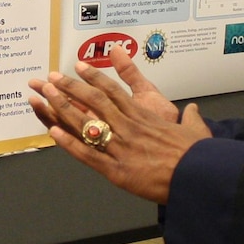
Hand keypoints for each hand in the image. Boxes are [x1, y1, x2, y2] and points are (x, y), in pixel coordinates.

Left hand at [26, 50, 211, 203]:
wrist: (199, 177)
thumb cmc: (199, 155)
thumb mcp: (196, 130)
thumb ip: (191, 117)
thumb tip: (193, 109)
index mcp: (144, 117)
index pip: (115, 91)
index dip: (95, 77)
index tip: (81, 66)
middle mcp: (128, 127)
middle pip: (94, 102)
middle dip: (70, 88)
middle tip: (52, 76)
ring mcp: (120, 148)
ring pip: (86, 123)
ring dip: (62, 108)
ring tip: (44, 95)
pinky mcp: (117, 171)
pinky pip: (87, 154)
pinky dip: (69, 143)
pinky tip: (53, 132)